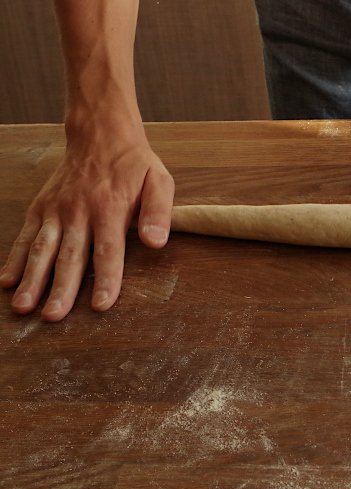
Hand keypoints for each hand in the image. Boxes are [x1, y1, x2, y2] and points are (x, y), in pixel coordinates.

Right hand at [0, 123, 173, 320]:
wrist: (100, 134)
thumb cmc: (134, 164)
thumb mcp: (159, 180)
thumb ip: (158, 211)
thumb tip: (156, 241)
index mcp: (110, 208)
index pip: (108, 251)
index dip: (106, 279)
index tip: (101, 305)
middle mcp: (79, 211)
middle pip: (70, 256)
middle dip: (61, 289)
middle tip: (53, 317)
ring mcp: (56, 210)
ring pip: (42, 249)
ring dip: (33, 279)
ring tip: (24, 307)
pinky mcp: (41, 208)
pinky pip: (25, 236)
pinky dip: (15, 259)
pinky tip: (7, 282)